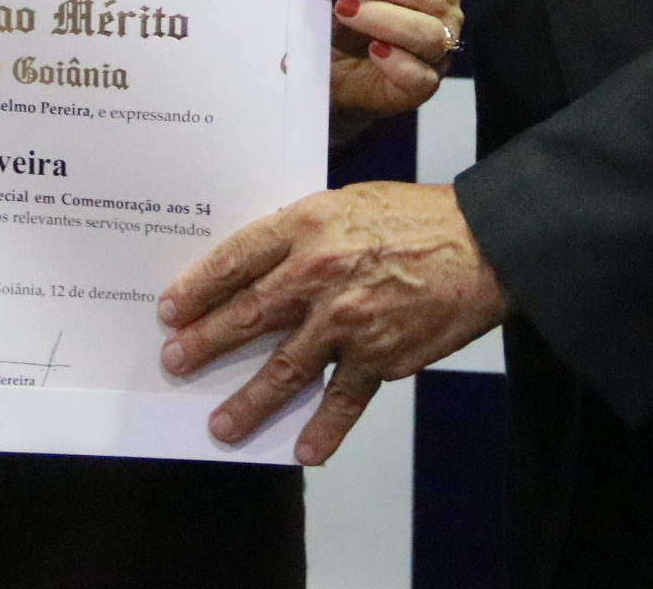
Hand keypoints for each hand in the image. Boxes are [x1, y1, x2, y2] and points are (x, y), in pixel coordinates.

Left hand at [158, 182, 508, 464]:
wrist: (482, 245)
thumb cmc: (414, 217)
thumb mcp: (345, 202)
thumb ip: (299, 233)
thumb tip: (252, 268)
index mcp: (308, 226)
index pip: (236, 259)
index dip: (197, 287)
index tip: (170, 309)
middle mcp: (320, 274)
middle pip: (248, 315)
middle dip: (205, 343)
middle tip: (174, 362)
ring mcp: (350, 321)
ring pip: (285, 369)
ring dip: (248, 401)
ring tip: (220, 424)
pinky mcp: (381, 357)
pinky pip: (343, 401)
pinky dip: (323, 431)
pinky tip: (304, 451)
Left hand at [319, 0, 462, 118]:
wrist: (339, 74)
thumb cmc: (345, 22)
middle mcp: (444, 7)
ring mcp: (439, 47)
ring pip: (426, 29)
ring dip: (379, 15)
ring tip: (342, 10)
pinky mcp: (425, 84)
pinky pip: (420, 75)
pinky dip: (397, 60)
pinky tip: (373, 50)